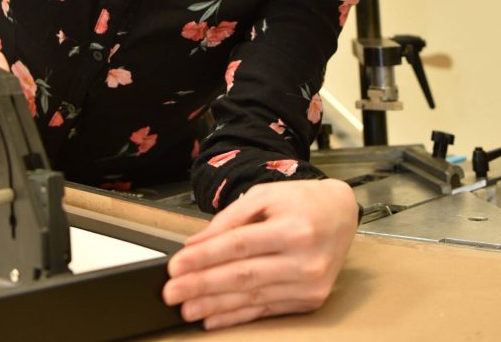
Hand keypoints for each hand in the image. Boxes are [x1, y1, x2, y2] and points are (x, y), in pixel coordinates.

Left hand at [162, 178, 357, 329]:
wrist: (340, 214)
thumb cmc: (300, 201)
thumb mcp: (264, 195)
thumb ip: (230, 219)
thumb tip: (195, 244)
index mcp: (293, 228)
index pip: (238, 246)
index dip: (204, 258)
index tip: (176, 266)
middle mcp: (304, 260)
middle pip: (243, 276)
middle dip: (202, 286)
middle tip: (172, 292)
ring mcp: (309, 284)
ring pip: (252, 298)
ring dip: (214, 306)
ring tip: (186, 308)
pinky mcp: (310, 301)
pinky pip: (266, 310)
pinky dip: (237, 316)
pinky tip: (214, 318)